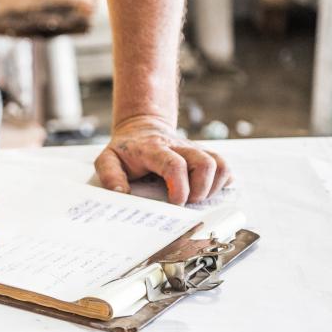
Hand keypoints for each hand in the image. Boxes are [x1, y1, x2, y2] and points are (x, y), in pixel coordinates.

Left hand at [94, 116, 231, 204]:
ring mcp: (194, 150)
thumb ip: (110, 176)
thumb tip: (121, 194)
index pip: (174, 164)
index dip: (180, 187)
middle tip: (186, 203)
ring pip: (220, 164)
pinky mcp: (204, 155)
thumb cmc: (126, 149)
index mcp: (154, 149)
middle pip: (205, 162)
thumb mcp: (107, 159)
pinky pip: (224, 167)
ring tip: (196, 198)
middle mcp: (179, 147)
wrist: (141, 127)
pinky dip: (221, 182)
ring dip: (213, 187)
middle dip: (201, 190)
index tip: (176, 202)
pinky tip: (206, 191)